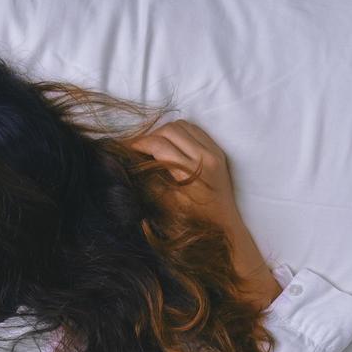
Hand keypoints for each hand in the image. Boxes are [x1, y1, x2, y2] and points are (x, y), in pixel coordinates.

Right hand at [126, 119, 243, 231]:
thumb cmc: (193, 221)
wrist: (225, 225)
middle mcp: (205, 157)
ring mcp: (214, 152)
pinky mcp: (218, 151)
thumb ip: (151, 180)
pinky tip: (172, 144)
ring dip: (164, 132)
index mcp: (191, 171)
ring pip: (182, 125)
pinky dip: (180, 132)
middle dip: (150, 136)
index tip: (126, 148)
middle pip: (169, 130)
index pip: (159, 145)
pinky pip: (195, 130)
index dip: (138, 144)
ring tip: (154, 146)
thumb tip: (134, 162)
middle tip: (138, 148)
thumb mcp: (167, 204)